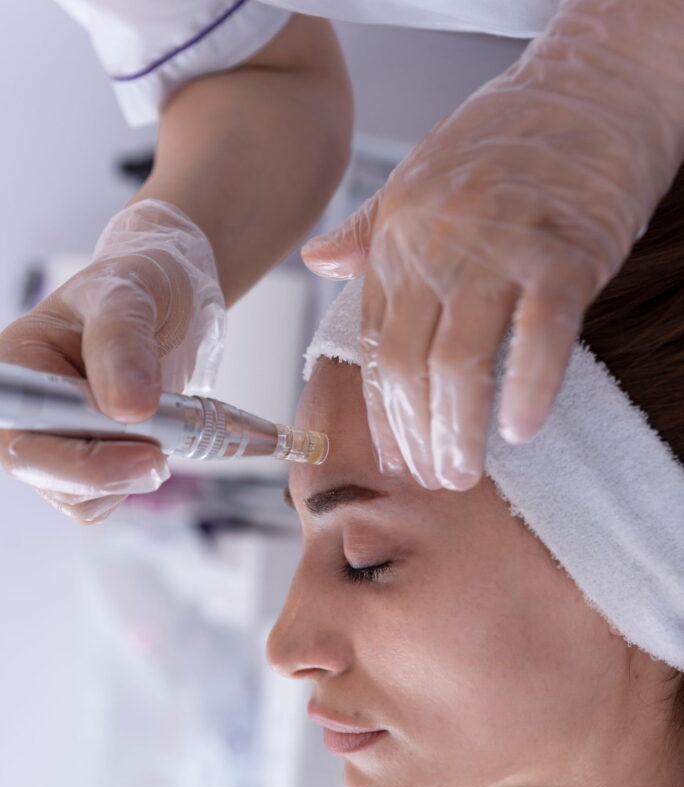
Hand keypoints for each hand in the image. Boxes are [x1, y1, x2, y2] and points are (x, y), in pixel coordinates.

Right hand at [0, 200, 224, 522]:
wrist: (171, 299)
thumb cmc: (139, 284)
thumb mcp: (129, 295)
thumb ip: (122, 345)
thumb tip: (128, 409)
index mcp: (15, 369)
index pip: (22, 442)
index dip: (80, 463)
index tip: (146, 453)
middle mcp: (27, 414)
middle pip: (52, 480)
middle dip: (117, 472)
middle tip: (167, 447)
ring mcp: (58, 443)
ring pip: (85, 498)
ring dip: (135, 472)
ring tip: (165, 422)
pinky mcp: (90, 462)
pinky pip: (111, 496)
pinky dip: (143, 475)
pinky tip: (161, 437)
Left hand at [302, 0, 683, 490]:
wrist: (588, 87)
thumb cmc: (505, 139)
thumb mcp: (416, 178)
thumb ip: (367, 232)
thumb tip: (317, 262)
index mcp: (398, 238)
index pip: (376, 344)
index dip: (380, 411)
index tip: (392, 457)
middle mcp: (437, 247)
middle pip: (409, 363)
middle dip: (415, 433)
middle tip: (432, 478)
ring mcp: (498, 249)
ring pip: (461, 360)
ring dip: (458, 428)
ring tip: (462, 473)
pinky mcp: (562, 253)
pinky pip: (539, 334)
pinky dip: (528, 387)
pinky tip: (520, 431)